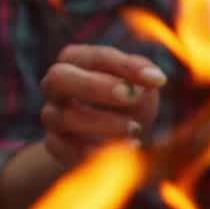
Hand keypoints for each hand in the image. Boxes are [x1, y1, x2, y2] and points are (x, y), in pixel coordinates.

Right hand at [39, 45, 164, 166]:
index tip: (157, 80)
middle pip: (59, 78)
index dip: (127, 67)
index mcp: (76, 60)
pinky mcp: (55, 144)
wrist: (110, 141)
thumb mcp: (139, 86)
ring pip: (66, 117)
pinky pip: (68, 148)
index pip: (96, 57)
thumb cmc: (126, 104)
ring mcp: (52, 115)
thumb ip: (144, 77)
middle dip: (97, 87)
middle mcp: (55, 86)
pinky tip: (127, 148)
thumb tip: (155, 78)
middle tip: (132, 98)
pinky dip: (99, 151)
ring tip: (135, 129)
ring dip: (105, 124)